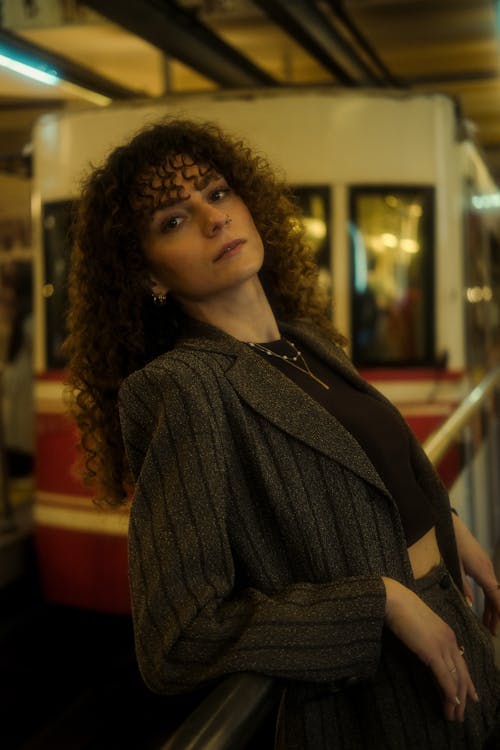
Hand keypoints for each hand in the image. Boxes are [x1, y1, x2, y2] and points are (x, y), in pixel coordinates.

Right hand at [382, 577, 478, 720]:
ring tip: (454, 716)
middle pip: (462, 674)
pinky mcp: (432, 652)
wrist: (393, 600)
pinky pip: (445, 677)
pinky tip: (451, 704)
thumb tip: (427, 652)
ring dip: (456, 700)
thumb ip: (427, 639)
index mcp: (447, 634)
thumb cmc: (401, 610)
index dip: (466, 682)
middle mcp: (450, 641)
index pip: (461, 663)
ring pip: (456, 679)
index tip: (470, 697)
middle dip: (464, 696)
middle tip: (461, 715)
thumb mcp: (419, 626)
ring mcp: (443, 646)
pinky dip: (450, 692)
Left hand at [452, 514, 499, 634]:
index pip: (497, 596)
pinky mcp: (483, 565)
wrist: (453, 525)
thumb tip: (470, 604)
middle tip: (491, 632)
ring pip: (494, 592)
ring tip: (488, 624)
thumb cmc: (452, 544)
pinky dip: (489, 598)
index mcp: (483, 572)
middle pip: (496, 597)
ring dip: (492, 608)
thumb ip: (462, 586)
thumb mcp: (455, 566)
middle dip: (496, 615)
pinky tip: (485, 607)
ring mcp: (487, 567)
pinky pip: (490, 585)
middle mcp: (489, 570)